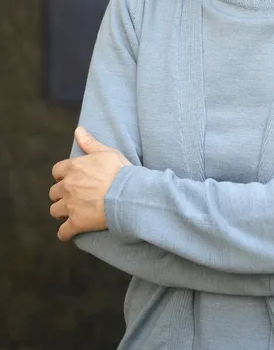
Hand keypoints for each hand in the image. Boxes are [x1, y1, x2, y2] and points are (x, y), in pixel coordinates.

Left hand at [49, 127, 131, 241]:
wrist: (129, 194)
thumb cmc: (120, 171)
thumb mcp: (107, 152)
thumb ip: (90, 142)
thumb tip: (78, 130)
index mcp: (74, 168)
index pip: (56, 171)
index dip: (62, 176)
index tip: (70, 179)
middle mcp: (68, 186)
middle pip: (53, 192)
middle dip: (61, 195)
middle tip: (72, 197)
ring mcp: (70, 205)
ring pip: (55, 211)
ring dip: (61, 213)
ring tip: (71, 213)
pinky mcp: (76, 223)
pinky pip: (63, 232)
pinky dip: (65, 233)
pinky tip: (70, 232)